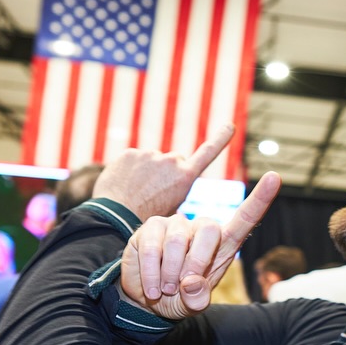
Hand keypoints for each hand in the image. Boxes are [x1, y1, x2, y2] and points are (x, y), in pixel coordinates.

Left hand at [92, 125, 235, 220]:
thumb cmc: (146, 218)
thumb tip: (169, 190)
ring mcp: (149, 155)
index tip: (229, 125)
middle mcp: (171, 161)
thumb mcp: (171, 211)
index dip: (221, 139)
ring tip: (135, 192)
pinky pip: (133, 160)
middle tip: (152, 192)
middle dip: (166, 171)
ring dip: (146, 172)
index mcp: (185, 177)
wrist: (116, 216)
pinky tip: (124, 184)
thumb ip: (175, 192)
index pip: (208, 153)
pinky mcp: (130, 153)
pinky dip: (130, 169)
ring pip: (151, 161)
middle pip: (173, 161)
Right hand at [120, 172, 281, 318]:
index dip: (259, 199)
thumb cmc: (178, 298)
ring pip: (177, 241)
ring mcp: (176, 224)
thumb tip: (192, 283)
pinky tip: (151, 289)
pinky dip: (151, 273)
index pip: (244, 219)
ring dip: (170, 273)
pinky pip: (151, 247)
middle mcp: (201, 229)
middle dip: (197, 262)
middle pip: (209, 229)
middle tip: (182, 286)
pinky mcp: (152, 227)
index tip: (273, 177)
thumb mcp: (192, 306)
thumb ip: (198, 299)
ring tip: (165, 290)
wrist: (147, 300)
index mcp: (223, 245)